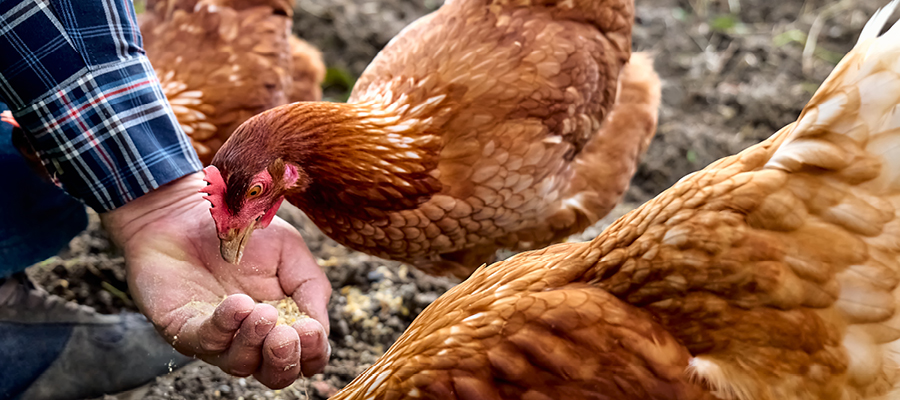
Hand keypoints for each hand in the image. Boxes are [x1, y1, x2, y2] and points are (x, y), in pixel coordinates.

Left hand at [100, 172, 331, 388]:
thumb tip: (320, 324)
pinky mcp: (183, 329)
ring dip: (254, 343)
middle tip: (288, 336)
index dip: (313, 352)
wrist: (189, 211)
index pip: (306, 357)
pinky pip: (205, 340)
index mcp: (283, 322)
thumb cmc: (243, 232)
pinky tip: (238, 304)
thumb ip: (310, 285)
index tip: (311, 330)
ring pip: (240, 364)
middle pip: (274, 374)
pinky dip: (225, 326)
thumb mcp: (289, 251)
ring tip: (262, 314)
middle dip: (285, 362)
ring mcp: (217, 338)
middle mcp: (251, 339)